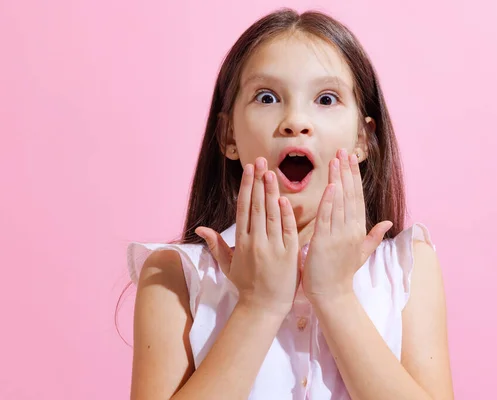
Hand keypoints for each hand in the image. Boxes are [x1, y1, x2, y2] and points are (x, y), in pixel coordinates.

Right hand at [195, 157, 299, 315]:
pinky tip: (284, 199)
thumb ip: (216, 244)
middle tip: (261, 161)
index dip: (246, 187)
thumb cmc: (245, 285)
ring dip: (271, 192)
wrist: (263, 308)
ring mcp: (273, 248)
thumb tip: (200, 228)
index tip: (249, 170)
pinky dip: (285, 215)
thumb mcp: (227, 265)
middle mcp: (256, 242)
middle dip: (258, 182)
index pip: (243, 208)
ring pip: (271, 215)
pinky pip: (287, 231)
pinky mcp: (289, 255)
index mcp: (241, 242)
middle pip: (256, 206)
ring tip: (271, 173)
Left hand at [302, 149, 392, 303]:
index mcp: (359, 230)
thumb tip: (389, 223)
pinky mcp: (324, 241)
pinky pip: (327, 217)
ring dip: (338, 179)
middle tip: (343, 151)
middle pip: (350, 195)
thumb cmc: (342, 273)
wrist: (332, 295)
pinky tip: (331, 186)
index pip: (357, 198)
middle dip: (347, 172)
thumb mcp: (362, 253)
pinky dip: (329, 201)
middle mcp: (351, 230)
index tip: (351, 159)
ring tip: (336, 160)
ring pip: (340, 202)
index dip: (354, 177)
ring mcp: (339, 235)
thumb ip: (374, 236)